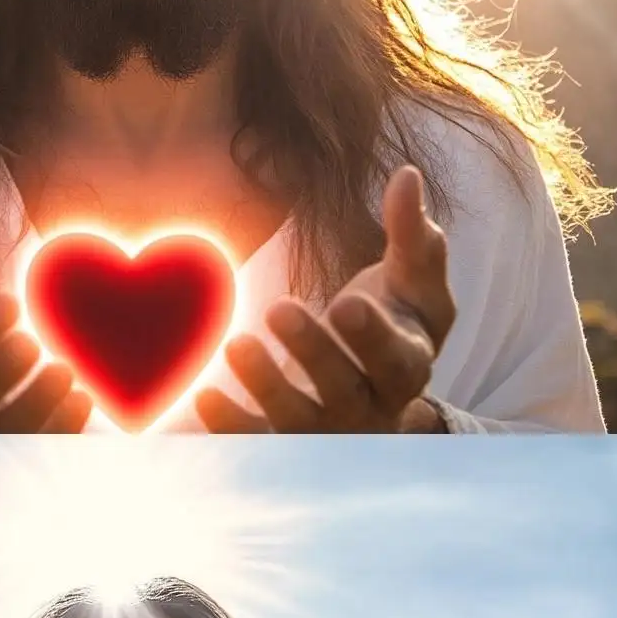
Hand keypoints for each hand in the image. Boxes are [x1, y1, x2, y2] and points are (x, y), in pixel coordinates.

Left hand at [200, 168, 454, 432]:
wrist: (374, 383)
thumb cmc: (397, 318)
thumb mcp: (415, 281)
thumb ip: (413, 234)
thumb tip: (407, 175)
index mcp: (408, 367)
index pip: (395, 360)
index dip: (372, 339)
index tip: (347, 305)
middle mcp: (370, 409)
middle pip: (345, 391)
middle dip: (313, 353)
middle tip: (280, 308)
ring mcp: (327, 431)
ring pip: (298, 422)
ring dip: (266, 385)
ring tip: (235, 344)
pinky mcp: (285, 442)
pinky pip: (258, 442)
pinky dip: (230, 425)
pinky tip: (201, 394)